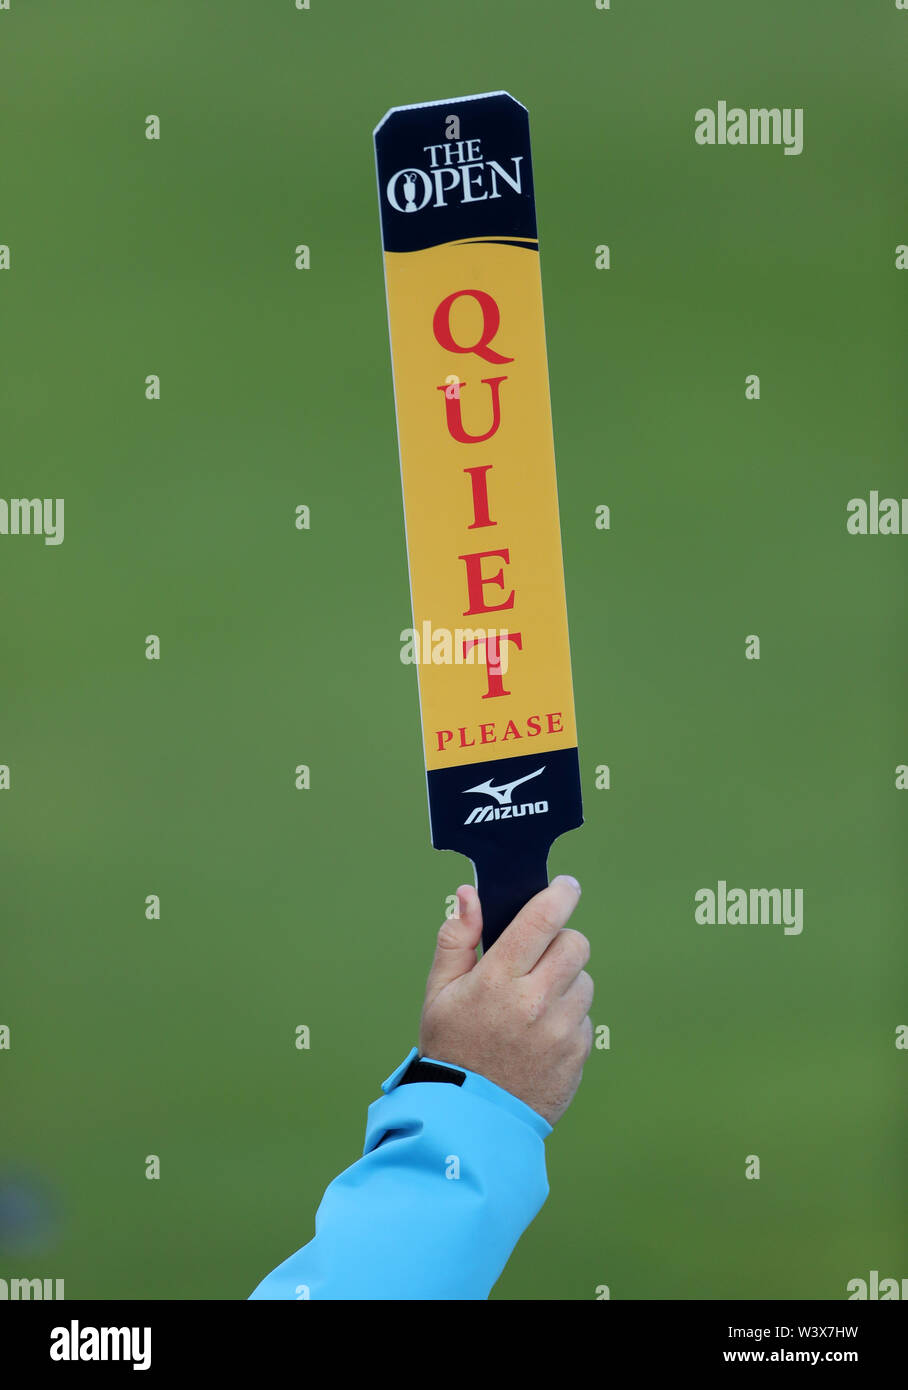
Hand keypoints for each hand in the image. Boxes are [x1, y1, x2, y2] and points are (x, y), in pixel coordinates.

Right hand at [418, 876, 591, 1125]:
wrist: (469, 1120)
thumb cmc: (451, 1049)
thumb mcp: (438, 992)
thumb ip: (456, 939)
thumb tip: (469, 894)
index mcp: (498, 980)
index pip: (541, 920)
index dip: (559, 895)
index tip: (566, 886)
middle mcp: (535, 1002)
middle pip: (575, 944)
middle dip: (560, 941)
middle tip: (539, 956)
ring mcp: (561, 1030)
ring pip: (584, 980)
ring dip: (566, 982)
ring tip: (534, 1004)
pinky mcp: (578, 1054)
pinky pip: (585, 1018)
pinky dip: (569, 1018)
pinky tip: (540, 1035)